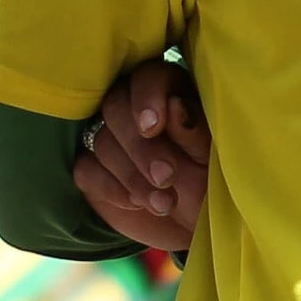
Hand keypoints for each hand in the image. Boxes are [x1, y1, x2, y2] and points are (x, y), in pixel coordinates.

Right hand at [73, 59, 210, 251]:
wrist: (197, 223)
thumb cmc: (214, 181)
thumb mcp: (214, 157)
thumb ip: (194, 130)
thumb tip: (173, 105)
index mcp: (172, 91)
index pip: (148, 76)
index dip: (147, 97)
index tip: (154, 127)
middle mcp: (136, 108)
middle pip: (116, 106)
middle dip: (140, 146)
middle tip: (166, 176)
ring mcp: (111, 138)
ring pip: (102, 141)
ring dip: (132, 175)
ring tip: (164, 203)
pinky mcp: (93, 169)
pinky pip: (86, 170)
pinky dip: (111, 188)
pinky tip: (137, 203)